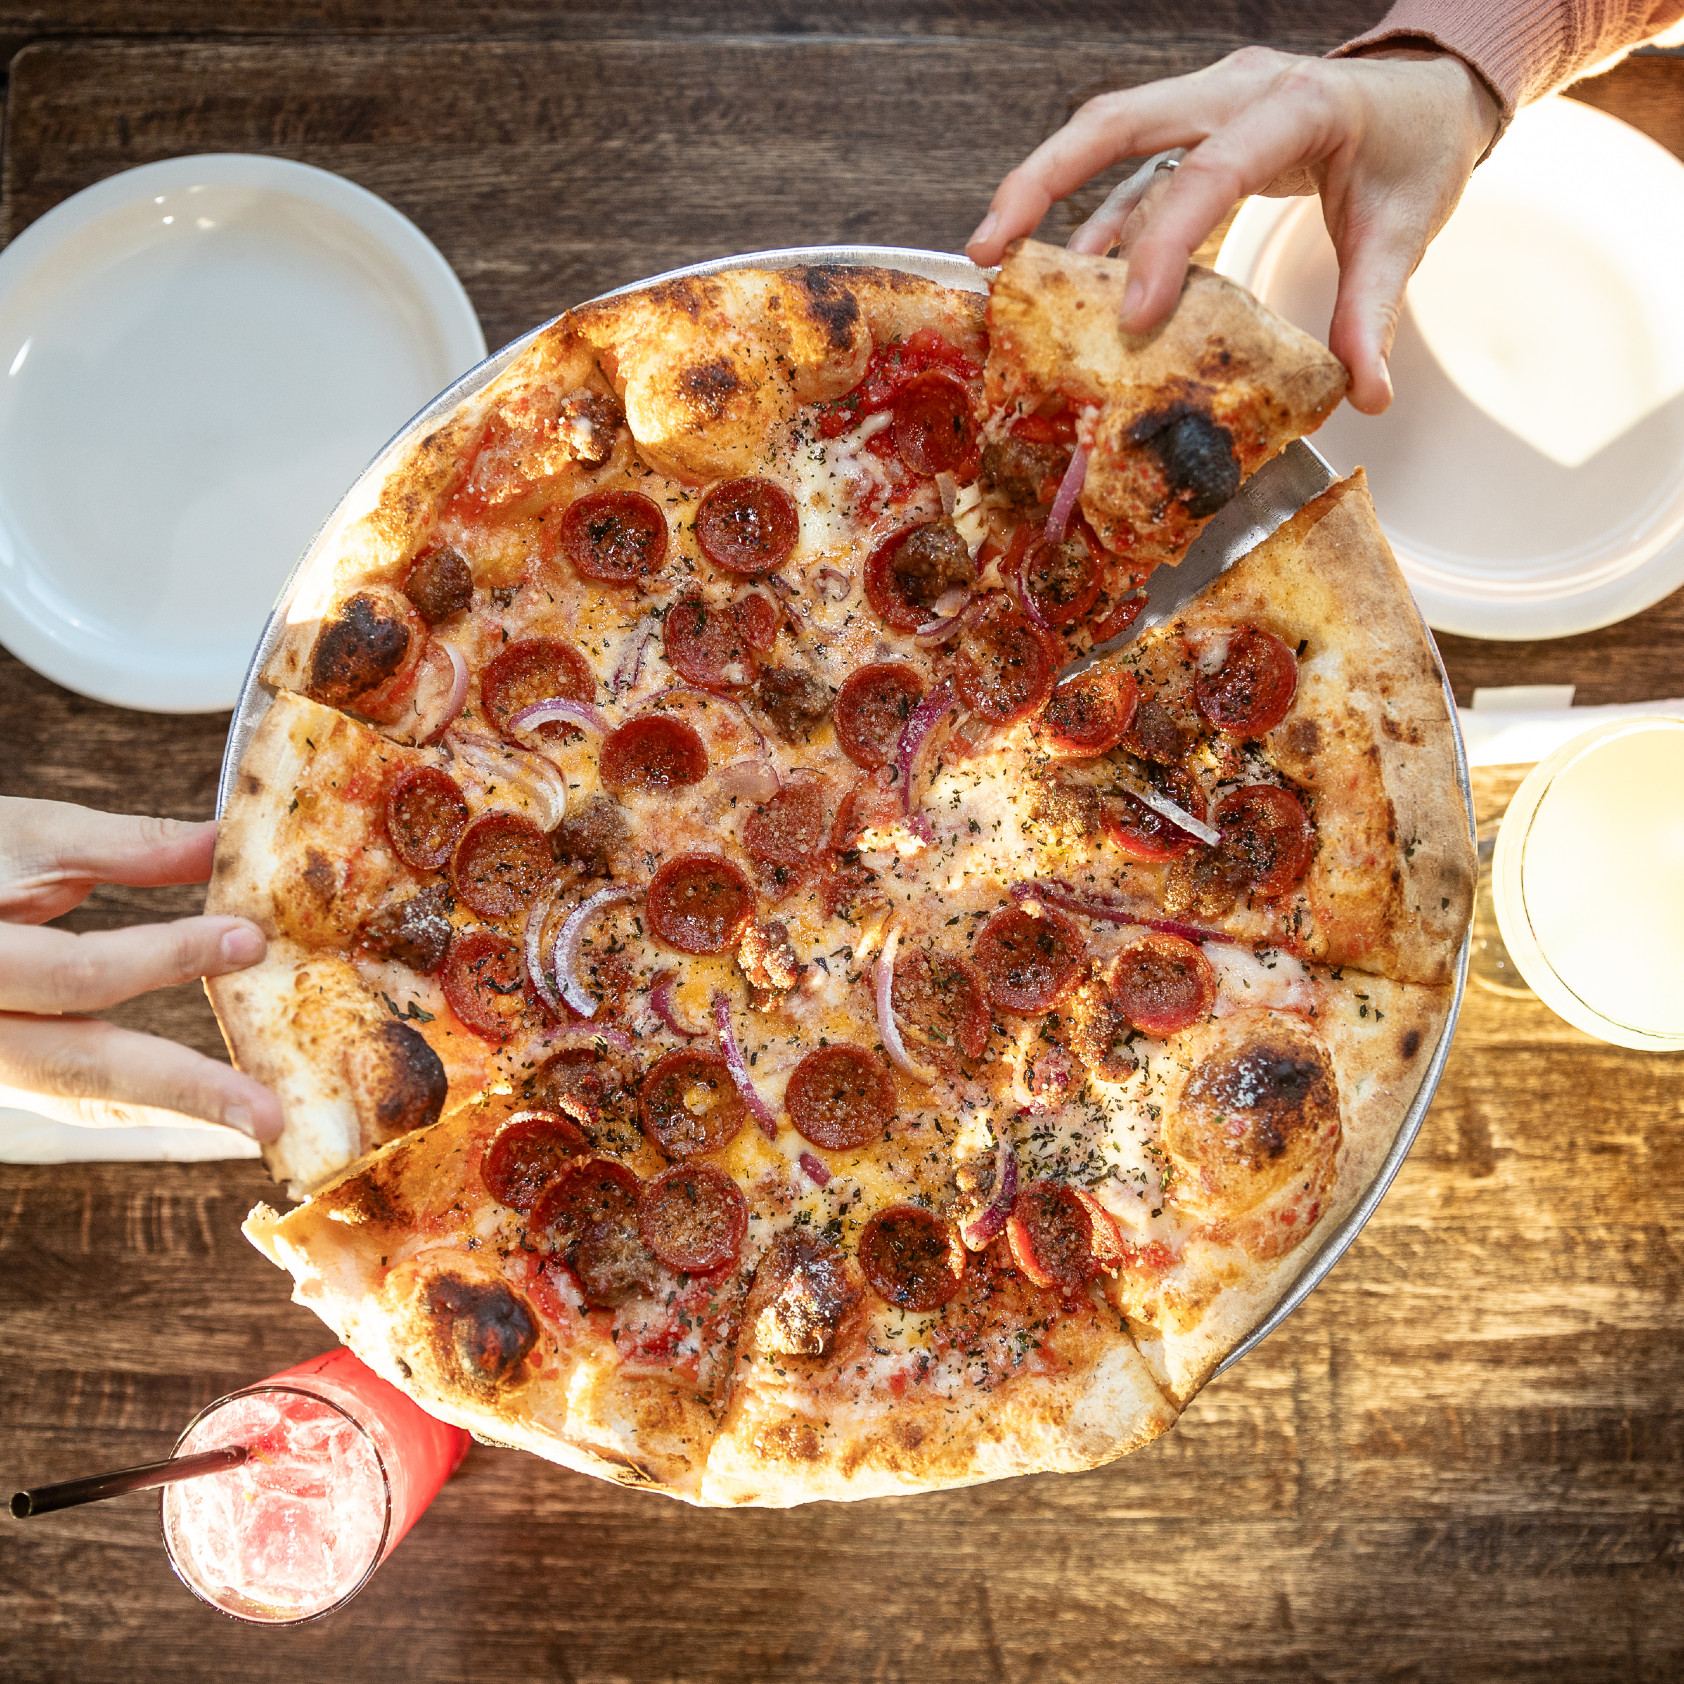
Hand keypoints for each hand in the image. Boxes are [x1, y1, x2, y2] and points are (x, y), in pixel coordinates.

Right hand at [0, 798, 281, 1140]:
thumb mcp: (27, 837)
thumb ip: (129, 847)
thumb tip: (229, 841)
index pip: (73, 972)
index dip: (164, 956)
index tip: (248, 939)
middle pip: (78, 1068)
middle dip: (182, 1090)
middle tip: (268, 1114)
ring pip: (81, 1098)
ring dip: (174, 1112)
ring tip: (259, 1122)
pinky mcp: (9, 1072)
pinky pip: (80, 1098)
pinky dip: (146, 1104)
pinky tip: (213, 1108)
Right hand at [966, 45, 1500, 413]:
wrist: (1429, 90)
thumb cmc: (1415, 150)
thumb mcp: (1403, 230)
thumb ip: (1373, 313)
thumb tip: (1363, 397)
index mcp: (1298, 106)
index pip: (1214, 169)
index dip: (1165, 243)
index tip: (1135, 318)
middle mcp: (1237, 89)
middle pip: (1116, 120)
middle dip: (1042, 179)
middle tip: (987, 247)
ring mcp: (1208, 102)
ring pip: (1107, 136)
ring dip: (1048, 195)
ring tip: (999, 264)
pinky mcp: (1195, 128)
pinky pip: (1132, 170)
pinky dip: (1096, 219)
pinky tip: (1070, 277)